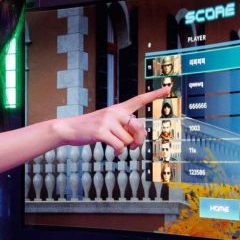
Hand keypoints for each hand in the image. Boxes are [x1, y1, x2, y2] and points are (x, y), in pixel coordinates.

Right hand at [53, 86, 169, 154]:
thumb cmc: (92, 128)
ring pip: (128, 140)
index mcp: (119, 108)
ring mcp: (108, 121)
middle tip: (133, 145)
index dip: (155, 94)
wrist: (70, 129)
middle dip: (138, 140)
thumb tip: (135, 142)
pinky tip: (113, 151)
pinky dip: (117, 152)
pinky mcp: (101, 132)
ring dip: (123, 147)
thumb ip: (125, 129)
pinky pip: (119, 146)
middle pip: (139, 127)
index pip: (140, 99)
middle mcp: (115, 112)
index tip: (169, 87)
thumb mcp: (110, 124)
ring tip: (114, 145)